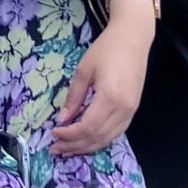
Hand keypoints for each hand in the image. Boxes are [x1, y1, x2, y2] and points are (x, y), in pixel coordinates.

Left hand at [46, 15, 151, 158]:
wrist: (133, 38)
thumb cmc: (106, 49)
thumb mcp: (83, 70)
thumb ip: (74, 97)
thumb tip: (62, 119)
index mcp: (110, 97)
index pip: (87, 127)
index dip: (69, 134)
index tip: (53, 132)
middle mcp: (124, 108)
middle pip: (97, 137)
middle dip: (74, 145)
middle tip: (55, 148)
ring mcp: (131, 111)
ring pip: (108, 138)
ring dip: (86, 146)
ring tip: (68, 149)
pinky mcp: (134, 110)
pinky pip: (116, 133)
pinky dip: (100, 140)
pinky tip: (87, 141)